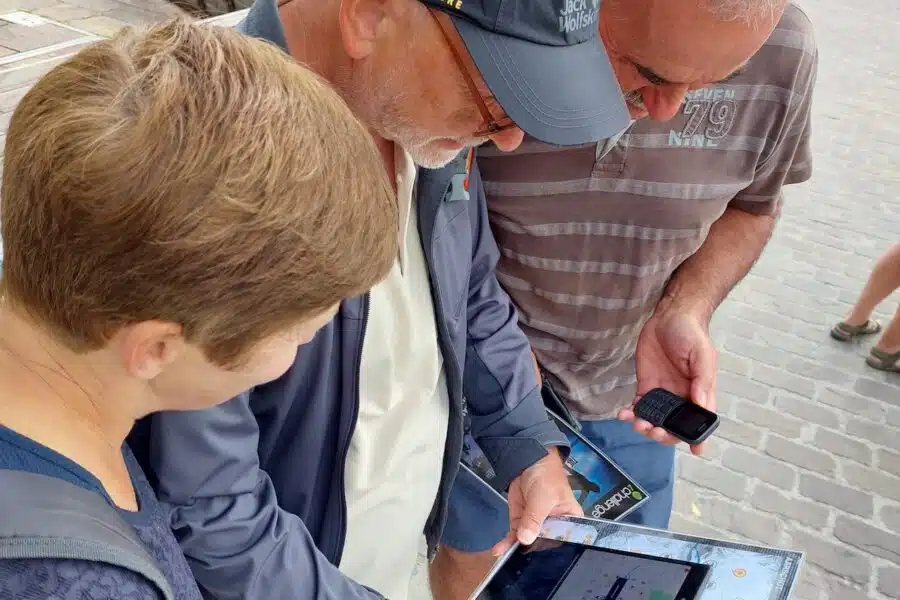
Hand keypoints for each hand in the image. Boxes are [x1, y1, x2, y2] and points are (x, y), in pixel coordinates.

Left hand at [491, 448, 582, 555]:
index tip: (539, 560)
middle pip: (544, 544)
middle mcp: (554, 527)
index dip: (552, 550)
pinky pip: (515, 535)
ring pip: (527, 541)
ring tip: (506, 559)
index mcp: (570, 522)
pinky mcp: (521, 522)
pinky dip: (507, 542)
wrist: (528, 460)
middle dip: (531, 552)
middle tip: (519, 562)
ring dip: (515, 550)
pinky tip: (500, 550)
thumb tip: (525, 539)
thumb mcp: (542, 498)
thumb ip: (534, 519)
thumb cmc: (546, 477)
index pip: (563, 540)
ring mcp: (536, 525)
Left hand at [618, 308, 717, 454]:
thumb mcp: (702, 355)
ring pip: (655, 419)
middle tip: (654, 430)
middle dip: (664, 433)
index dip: (698, 436)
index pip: (700, 420)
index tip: (696, 450)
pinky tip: (624, 414)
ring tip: (637, 422)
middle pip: (674, 425)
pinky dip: (631, 413)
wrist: (669, 316)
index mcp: (699, 392)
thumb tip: (701, 404)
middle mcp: (681, 396)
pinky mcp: (645, 385)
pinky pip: (638, 405)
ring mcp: (662, 392)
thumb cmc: (691, 334)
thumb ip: (702, 380)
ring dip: (646, 426)